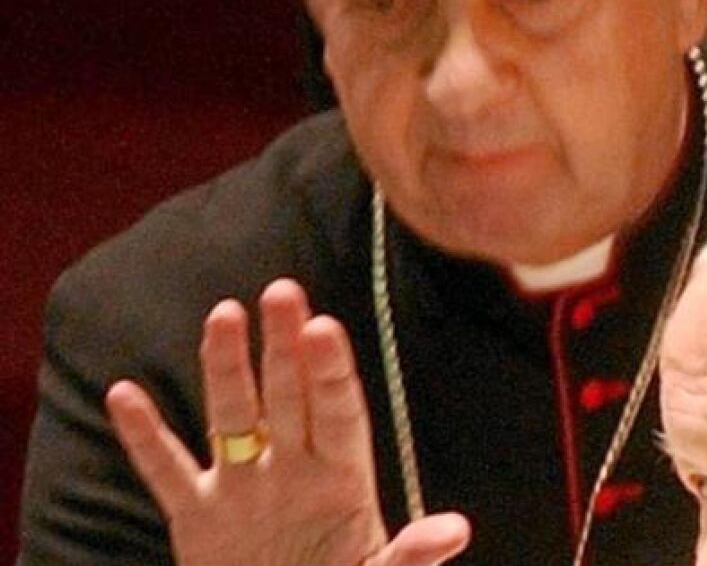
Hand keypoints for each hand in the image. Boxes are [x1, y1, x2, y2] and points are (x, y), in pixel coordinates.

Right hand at [106, 278, 470, 565]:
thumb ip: (411, 554)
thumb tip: (456, 531)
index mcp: (341, 476)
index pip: (337, 411)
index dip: (331, 371)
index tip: (324, 327)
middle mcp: (292, 467)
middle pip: (288, 395)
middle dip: (283, 346)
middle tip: (281, 291)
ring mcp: (243, 487)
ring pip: (231, 415)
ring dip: (225, 368)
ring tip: (224, 314)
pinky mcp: (198, 517)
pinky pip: (168, 470)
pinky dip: (145, 437)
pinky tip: (125, 394)